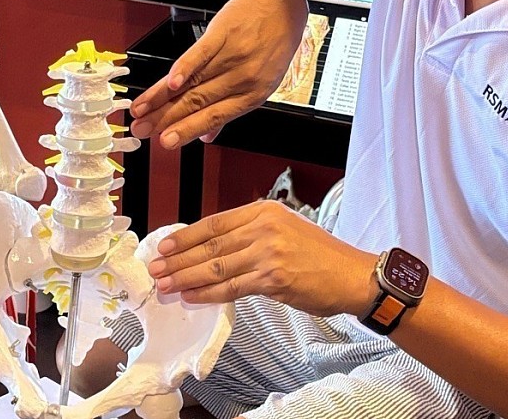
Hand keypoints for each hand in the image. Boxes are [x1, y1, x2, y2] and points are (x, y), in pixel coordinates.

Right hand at [129, 0, 306, 147]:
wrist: (280, 6)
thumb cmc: (272, 45)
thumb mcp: (261, 83)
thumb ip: (230, 109)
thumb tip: (207, 137)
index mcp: (251, 96)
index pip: (212, 117)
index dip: (186, 130)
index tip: (165, 142)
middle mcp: (242, 78)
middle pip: (196, 101)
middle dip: (165, 118)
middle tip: (141, 128)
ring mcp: (232, 56)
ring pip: (192, 82)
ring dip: (162, 97)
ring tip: (141, 108)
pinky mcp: (222, 33)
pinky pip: (200, 54)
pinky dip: (183, 69)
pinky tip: (169, 82)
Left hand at [146, 200, 374, 316]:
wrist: (352, 275)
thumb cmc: (321, 255)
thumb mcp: (286, 228)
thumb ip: (252, 233)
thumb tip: (214, 247)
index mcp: (264, 210)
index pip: (215, 222)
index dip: (187, 235)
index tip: (165, 244)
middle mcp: (264, 227)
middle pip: (210, 244)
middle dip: (179, 258)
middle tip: (156, 268)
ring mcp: (268, 252)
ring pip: (216, 266)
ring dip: (186, 277)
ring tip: (165, 284)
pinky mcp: (273, 279)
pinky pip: (231, 287)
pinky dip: (208, 293)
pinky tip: (191, 297)